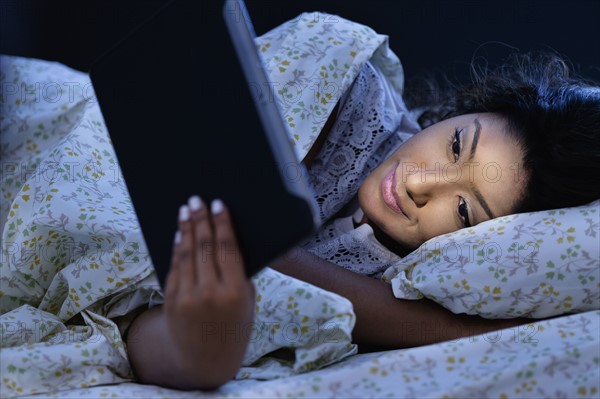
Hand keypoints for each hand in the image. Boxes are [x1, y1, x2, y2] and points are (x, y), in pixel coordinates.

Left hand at [163, 195, 254, 387]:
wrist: (206, 360)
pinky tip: (179, 233)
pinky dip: (177, 247)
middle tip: (198, 200)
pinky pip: (174, 267)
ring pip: (186, 253)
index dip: (222, 223)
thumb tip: (226, 237)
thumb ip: (238, 273)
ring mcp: (187, 297)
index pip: (227, 248)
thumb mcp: (247, 302)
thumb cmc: (235, 326)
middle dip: (201, 219)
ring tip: (186, 209)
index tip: (219, 204)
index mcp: (235, 292)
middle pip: (204, 246)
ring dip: (185, 228)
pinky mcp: (171, 300)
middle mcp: (210, 293)